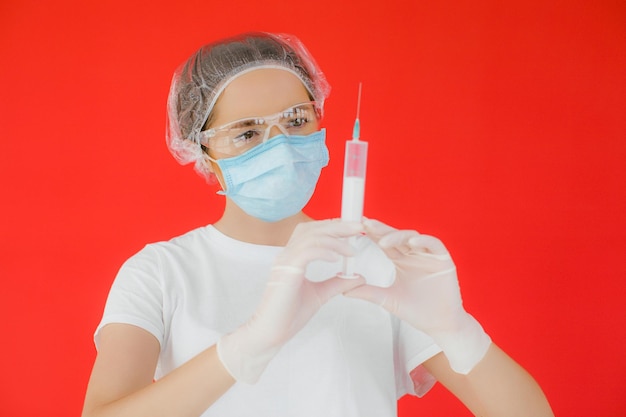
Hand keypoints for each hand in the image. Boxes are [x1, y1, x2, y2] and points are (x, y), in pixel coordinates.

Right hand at [217, 219, 365, 383]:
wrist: (271, 333)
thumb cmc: (289, 315)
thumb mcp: (320, 294)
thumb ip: (337, 283)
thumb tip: (358, 277)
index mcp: (293, 257)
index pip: (312, 232)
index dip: (332, 226)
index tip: (353, 228)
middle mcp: (287, 255)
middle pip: (312, 229)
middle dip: (338, 226)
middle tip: (359, 227)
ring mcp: (285, 262)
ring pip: (311, 238)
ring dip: (335, 240)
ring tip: (351, 250)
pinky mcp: (286, 272)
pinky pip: (306, 253)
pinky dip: (323, 251)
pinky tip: (336, 258)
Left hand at [344, 219, 490, 373]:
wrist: (440, 325)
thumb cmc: (417, 312)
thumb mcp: (386, 300)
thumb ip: (367, 292)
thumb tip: (344, 288)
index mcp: (401, 260)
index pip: (385, 243)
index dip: (372, 234)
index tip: (357, 228)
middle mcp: (414, 254)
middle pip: (396, 237)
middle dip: (381, 230)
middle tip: (366, 225)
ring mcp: (428, 255)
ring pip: (412, 237)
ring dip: (398, 236)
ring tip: (383, 240)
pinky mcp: (443, 259)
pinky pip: (434, 244)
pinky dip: (424, 241)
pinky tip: (412, 242)